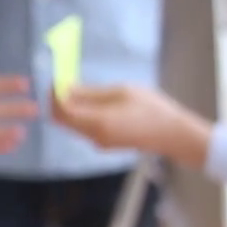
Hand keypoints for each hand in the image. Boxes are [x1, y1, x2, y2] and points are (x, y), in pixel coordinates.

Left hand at [51, 83, 214, 167]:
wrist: (171, 134)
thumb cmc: (152, 108)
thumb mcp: (122, 92)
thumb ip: (91, 93)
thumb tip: (66, 88)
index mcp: (97, 122)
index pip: (62, 112)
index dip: (54, 96)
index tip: (56, 82)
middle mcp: (93, 136)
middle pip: (63, 121)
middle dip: (59, 102)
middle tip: (65, 84)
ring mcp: (98, 142)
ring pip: (72, 125)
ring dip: (70, 108)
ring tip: (81, 90)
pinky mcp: (104, 144)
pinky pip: (84, 129)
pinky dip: (81, 115)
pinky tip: (94, 103)